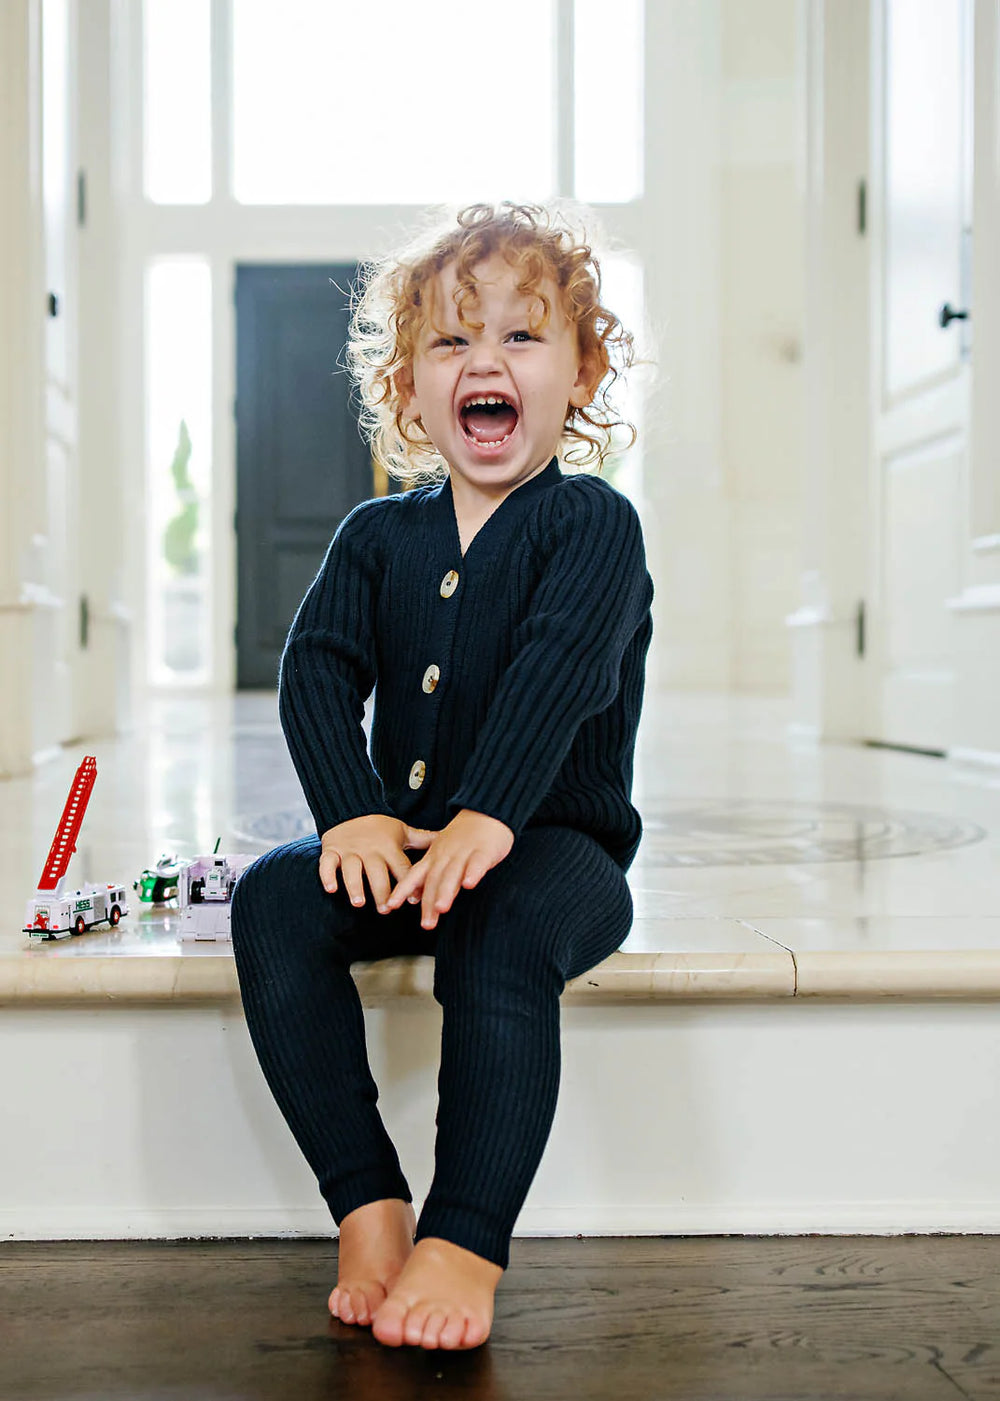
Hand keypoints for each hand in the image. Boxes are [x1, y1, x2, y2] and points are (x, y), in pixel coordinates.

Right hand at [319, 815, 435, 912]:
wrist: (350, 808)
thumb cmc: (379, 826)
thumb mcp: (403, 830)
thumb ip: (423, 839)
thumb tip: (446, 839)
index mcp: (389, 847)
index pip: (401, 867)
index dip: (408, 883)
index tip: (415, 900)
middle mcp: (370, 850)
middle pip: (376, 872)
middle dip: (381, 891)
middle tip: (385, 910)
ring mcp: (349, 851)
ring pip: (351, 869)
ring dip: (355, 886)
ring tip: (359, 903)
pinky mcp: (331, 851)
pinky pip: (327, 864)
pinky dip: (327, 876)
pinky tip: (331, 889)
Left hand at [383, 809, 513, 929]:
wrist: (486, 813)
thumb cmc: (464, 838)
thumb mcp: (442, 854)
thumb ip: (433, 876)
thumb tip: (421, 899)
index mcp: (433, 857)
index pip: (414, 875)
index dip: (402, 890)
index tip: (391, 906)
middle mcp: (445, 856)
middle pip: (435, 880)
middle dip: (429, 903)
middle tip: (426, 924)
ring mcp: (463, 853)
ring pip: (453, 873)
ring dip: (447, 891)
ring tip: (442, 909)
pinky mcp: (483, 851)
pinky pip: (477, 862)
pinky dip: (473, 873)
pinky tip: (469, 884)